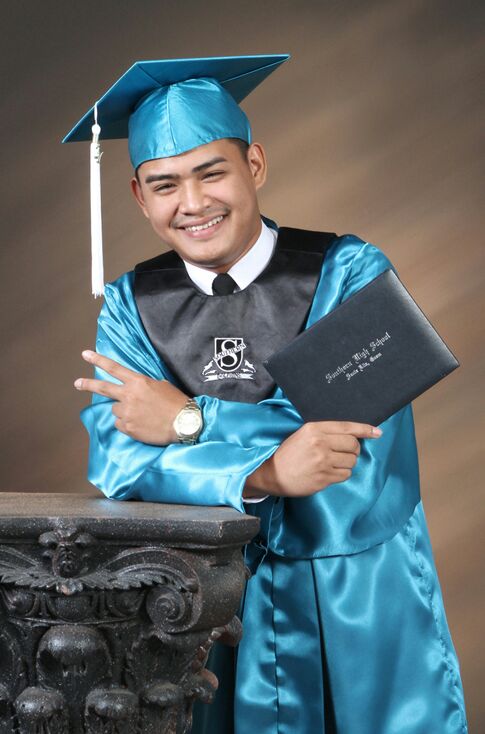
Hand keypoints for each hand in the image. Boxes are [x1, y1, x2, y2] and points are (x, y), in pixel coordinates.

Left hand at [74, 350, 187, 444]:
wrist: (184, 423)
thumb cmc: (176, 403)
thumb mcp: (161, 385)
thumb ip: (144, 385)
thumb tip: (134, 389)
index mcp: (138, 382)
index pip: (114, 368)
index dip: (98, 360)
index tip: (86, 355)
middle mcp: (129, 396)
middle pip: (103, 388)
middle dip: (88, 384)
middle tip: (77, 383)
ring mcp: (126, 413)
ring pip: (116, 410)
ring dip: (124, 411)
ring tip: (141, 415)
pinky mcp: (127, 428)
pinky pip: (121, 424)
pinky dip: (128, 424)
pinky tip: (142, 425)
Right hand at [245, 421, 381, 498]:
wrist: (272, 473)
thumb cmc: (288, 453)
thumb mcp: (303, 434)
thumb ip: (325, 432)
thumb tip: (353, 436)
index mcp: (314, 429)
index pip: (347, 427)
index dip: (365, 430)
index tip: (377, 432)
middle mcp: (320, 443)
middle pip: (353, 445)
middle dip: (354, 449)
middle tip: (344, 452)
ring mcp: (323, 462)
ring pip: (351, 461)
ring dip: (347, 462)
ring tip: (333, 463)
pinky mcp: (324, 478)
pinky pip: (345, 475)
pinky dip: (341, 474)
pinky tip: (330, 472)